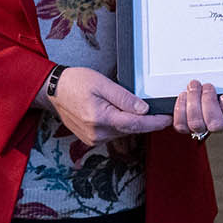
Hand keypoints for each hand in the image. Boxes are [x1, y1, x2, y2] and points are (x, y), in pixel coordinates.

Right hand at [46, 67, 171, 144]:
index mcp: (100, 118)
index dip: (154, 123)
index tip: (167, 119)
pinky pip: (113, 134)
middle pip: (131, 130)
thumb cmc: (75, 83)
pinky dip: (120, 125)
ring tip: (130, 107)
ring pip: (123, 133)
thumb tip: (143, 109)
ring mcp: (93, 139)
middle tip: (156, 109)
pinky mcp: (91, 140)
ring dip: (131, 122)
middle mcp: (97, 133)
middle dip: (145, 121)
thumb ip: (124, 98)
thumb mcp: (102, 83)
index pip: (135, 124)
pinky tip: (117, 113)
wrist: (54, 90)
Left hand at [172, 81, 222, 141]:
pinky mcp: (186, 126)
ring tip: (194, 86)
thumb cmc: (219, 81)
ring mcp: (203, 127)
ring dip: (193, 101)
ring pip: (196, 124)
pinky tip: (183, 96)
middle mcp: (220, 124)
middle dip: (208, 101)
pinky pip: (181, 124)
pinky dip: (180, 108)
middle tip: (207, 86)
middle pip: (216, 124)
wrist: (201, 84)